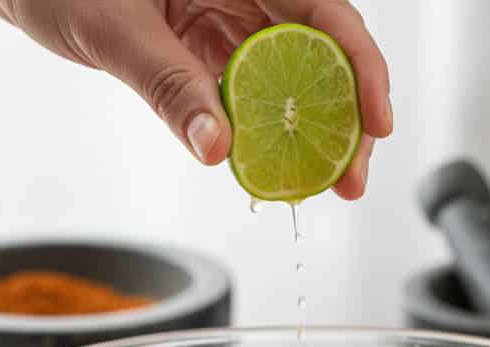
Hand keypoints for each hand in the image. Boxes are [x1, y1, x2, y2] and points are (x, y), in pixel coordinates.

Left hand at [0, 0, 390, 198]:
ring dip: (311, 134)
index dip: (361, 67)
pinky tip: (276, 169)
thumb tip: (216, 149)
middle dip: (346, 117)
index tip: (377, 125)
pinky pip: (249, 92)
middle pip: (321, 50)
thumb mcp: (112, 28)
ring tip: (326, 186)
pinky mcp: (205, 47)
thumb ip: (167, 85)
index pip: (323, 8)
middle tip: (351, 180)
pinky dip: (265, 133)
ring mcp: (225, 16)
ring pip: (291, 75)